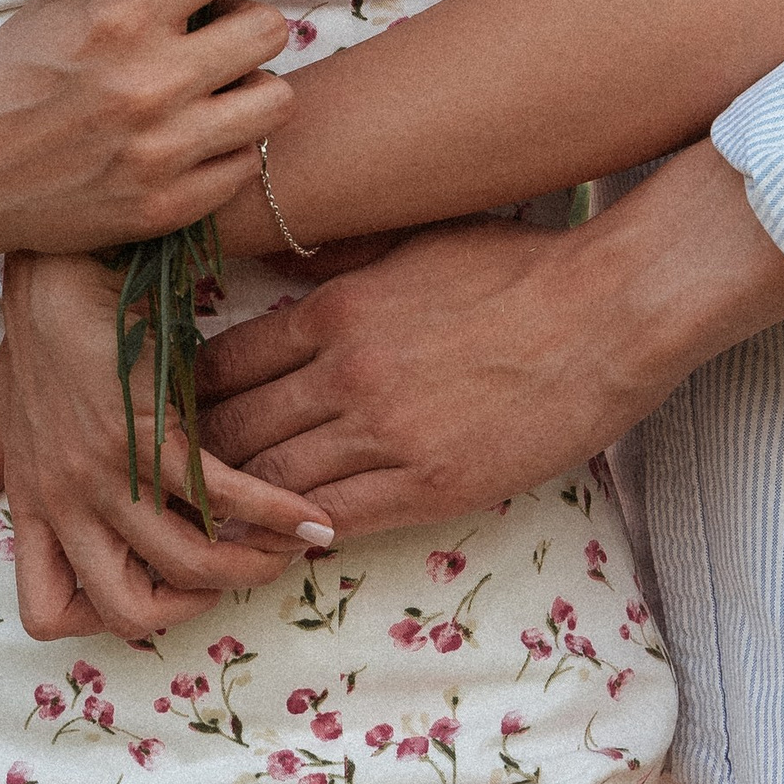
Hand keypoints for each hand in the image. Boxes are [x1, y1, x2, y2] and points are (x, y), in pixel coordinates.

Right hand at [0, 0, 299, 266]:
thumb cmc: (5, 83)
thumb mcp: (54, 9)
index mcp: (123, 18)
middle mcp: (154, 81)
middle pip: (271, 29)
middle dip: (250, 23)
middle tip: (220, 33)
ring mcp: (165, 149)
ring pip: (276, 100)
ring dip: (251, 88)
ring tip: (216, 91)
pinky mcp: (168, 205)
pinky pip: (246, 165)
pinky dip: (227, 149)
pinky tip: (195, 140)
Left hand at [0, 250, 336, 642]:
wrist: (57, 271)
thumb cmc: (36, 335)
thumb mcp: (3, 411)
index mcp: (34, 505)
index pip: (47, 611)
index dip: (95, 621)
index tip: (144, 591)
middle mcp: (69, 503)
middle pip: (126, 610)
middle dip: (189, 608)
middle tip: (226, 578)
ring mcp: (111, 472)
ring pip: (186, 563)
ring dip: (246, 567)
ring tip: (283, 550)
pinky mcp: (157, 432)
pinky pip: (226, 499)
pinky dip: (275, 516)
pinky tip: (309, 519)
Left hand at [195, 218, 646, 537]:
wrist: (606, 312)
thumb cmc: (519, 267)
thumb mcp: (415, 241)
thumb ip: (343, 260)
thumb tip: (286, 265)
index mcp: (334, 306)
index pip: (221, 363)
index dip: (186, 397)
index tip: (176, 415)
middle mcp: (344, 371)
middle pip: (231, 429)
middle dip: (196, 458)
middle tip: (177, 482)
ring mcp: (383, 433)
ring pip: (269, 484)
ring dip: (238, 506)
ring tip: (216, 523)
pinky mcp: (427, 485)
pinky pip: (334, 520)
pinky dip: (297, 535)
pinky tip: (284, 542)